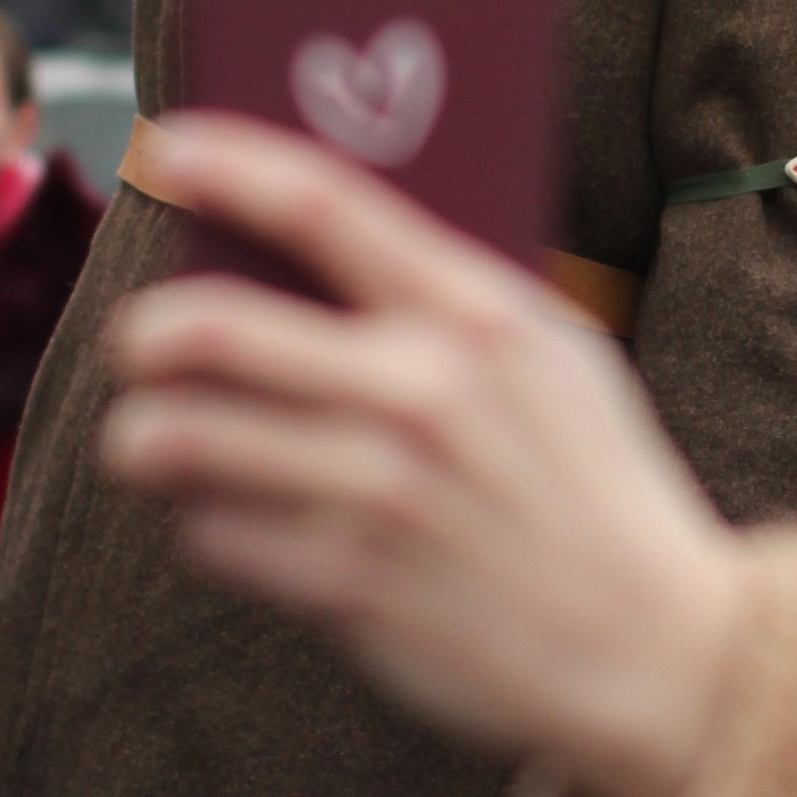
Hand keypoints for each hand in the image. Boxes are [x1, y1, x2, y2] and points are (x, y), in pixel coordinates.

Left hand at [99, 117, 748, 796]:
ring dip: (145, 437)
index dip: (233, 165)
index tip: (167, 147)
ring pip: (185, 437)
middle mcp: (425, 393)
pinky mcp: (353, 587)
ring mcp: (383, 493)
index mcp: (481, 316)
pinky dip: (204, 524)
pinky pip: (213, 535)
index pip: (328, 206)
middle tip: (139, 345)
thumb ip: (455, 297)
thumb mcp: (559, 359)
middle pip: (216, 326)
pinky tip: (230, 523)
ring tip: (147, 441)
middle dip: (148, 334)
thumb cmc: (594, 488)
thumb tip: (318, 235)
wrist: (657, 649)